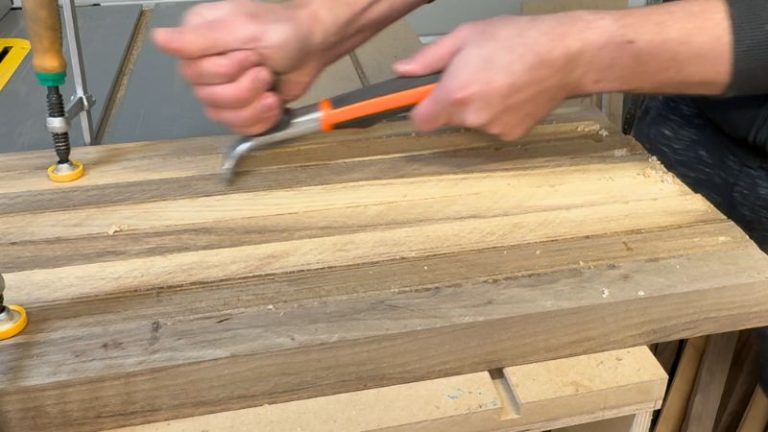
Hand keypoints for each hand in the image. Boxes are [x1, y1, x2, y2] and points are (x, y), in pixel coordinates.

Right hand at [152, 0, 329, 134]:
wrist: (312, 46)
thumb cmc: (282, 30)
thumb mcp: (241, 28)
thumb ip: (199, 38)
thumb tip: (159, 40)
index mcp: (197, 39)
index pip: (192, 72)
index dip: (225, 71)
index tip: (250, 56)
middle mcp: (204, 64)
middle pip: (207, 97)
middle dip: (244, 89)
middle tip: (264, 71)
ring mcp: (221, 88)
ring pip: (221, 116)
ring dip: (253, 106)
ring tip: (270, 87)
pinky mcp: (240, 107)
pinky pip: (238, 128)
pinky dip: (260, 119)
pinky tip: (272, 104)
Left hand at [394, 14, 589, 140]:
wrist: (565, 55)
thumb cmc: (519, 39)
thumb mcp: (466, 36)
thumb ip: (428, 58)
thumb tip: (402, 71)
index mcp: (456, 93)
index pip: (419, 121)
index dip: (420, 110)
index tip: (423, 101)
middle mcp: (472, 117)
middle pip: (446, 119)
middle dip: (452, 101)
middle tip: (471, 75)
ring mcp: (493, 129)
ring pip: (471, 123)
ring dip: (476, 107)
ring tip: (496, 80)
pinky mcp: (510, 135)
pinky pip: (492, 127)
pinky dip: (497, 113)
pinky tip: (510, 92)